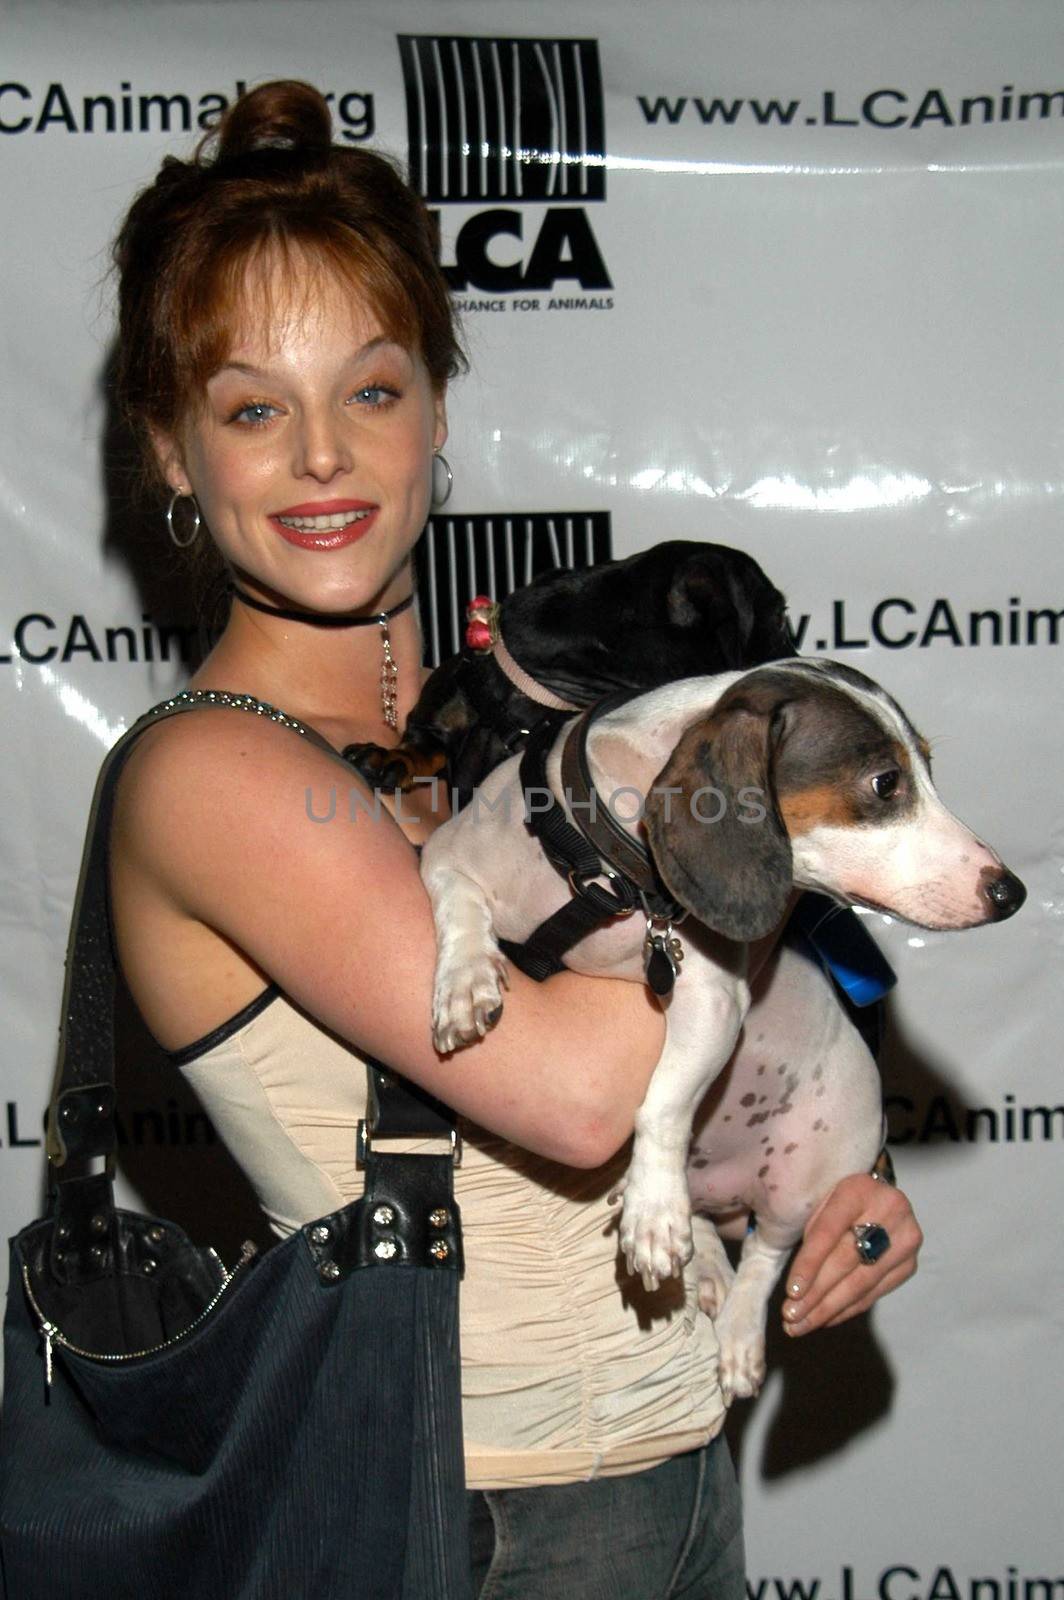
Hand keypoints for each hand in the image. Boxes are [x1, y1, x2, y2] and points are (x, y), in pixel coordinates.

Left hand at [781, 1173, 921, 1334]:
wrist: (879, 1199)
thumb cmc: (840, 1203)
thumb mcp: (822, 1203)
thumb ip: (811, 1235)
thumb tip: (796, 1288)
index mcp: (859, 1189)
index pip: (829, 1232)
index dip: (809, 1264)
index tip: (791, 1293)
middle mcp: (890, 1211)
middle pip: (846, 1261)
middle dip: (815, 1293)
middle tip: (790, 1317)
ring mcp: (905, 1240)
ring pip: (860, 1283)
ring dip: (827, 1309)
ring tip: (800, 1326)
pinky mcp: (909, 1264)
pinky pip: (872, 1294)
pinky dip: (845, 1309)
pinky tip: (824, 1319)